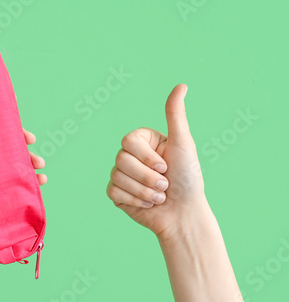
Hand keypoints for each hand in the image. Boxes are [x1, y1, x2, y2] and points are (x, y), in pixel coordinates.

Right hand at [106, 84, 207, 239]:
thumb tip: (181, 85)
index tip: (166, 165)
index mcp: (144, 141)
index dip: (147, 157)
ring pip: (117, 176)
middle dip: (148, 177)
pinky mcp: (117, 193)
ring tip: (160, 196)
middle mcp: (131, 155)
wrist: (185, 215)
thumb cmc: (188, 179)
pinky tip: (148, 204)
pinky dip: (134, 201)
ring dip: (144, 191)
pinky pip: (113, 191)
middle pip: (121, 159)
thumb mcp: (183, 144)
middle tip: (165, 184)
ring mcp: (122, 174)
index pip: (128, 141)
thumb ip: (176, 114)